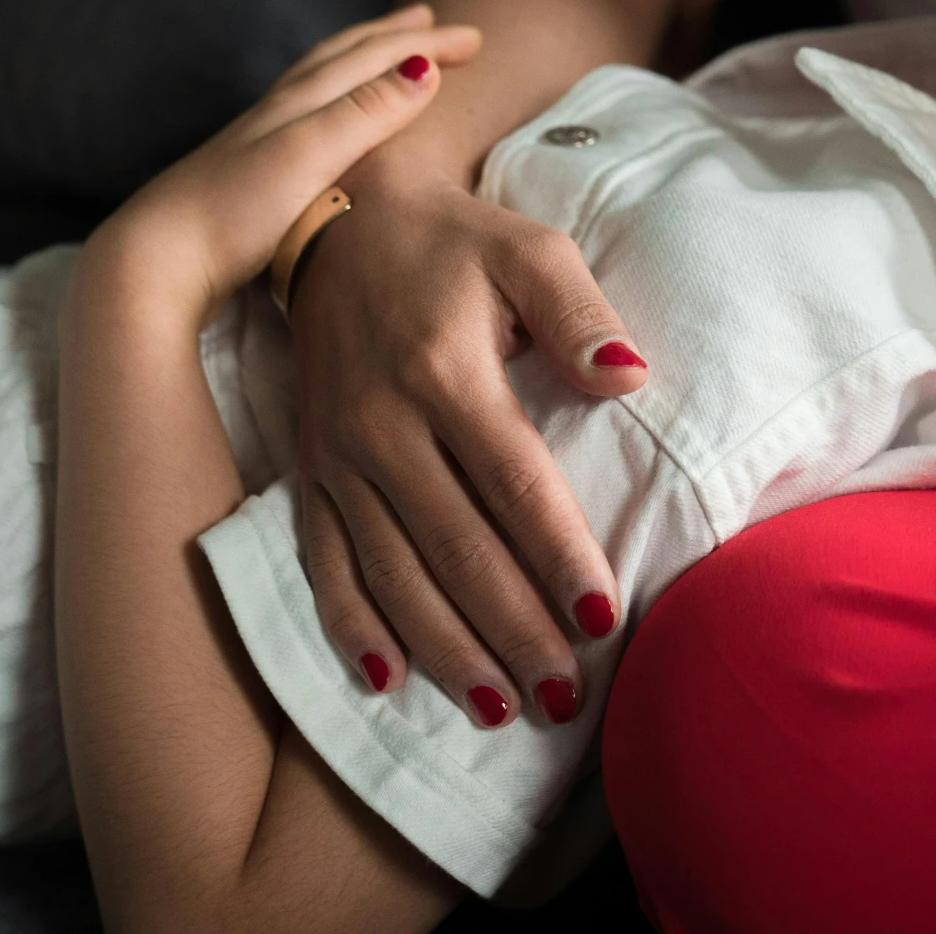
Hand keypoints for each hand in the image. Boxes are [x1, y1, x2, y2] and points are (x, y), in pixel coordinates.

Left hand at [86, 5, 480, 326]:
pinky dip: (334, 98)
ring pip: (320, 80)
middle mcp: (279, 111)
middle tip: (430, 19)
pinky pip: (307, 112)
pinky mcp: (246, 172)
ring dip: (359, 60)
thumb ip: (367, 112)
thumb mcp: (310, 156)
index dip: (425, 42)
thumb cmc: (234, 212)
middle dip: (392, 36)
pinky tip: (326, 121)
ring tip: (382, 55)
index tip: (474, 38)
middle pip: (343, 56)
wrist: (155, 258)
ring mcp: (258, 140)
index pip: (373, 56)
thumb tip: (424, 68)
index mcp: (301, 102)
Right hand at [284, 142, 642, 727]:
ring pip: (393, 574)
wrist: (339, 224)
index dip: (558, 556)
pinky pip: (322, 564)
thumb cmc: (455, 244)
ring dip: (446, 650)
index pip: (513, 484)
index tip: (604, 620)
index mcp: (443, 373)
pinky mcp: (306, 473)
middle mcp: (381, 427)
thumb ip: (580, 312)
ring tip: (502, 710)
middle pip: (456, 549)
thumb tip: (629, 378)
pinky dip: (351, 629)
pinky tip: (387, 686)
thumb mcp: (528, 248)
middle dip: (514, 630)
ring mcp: (336, 457)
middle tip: (566, 696)